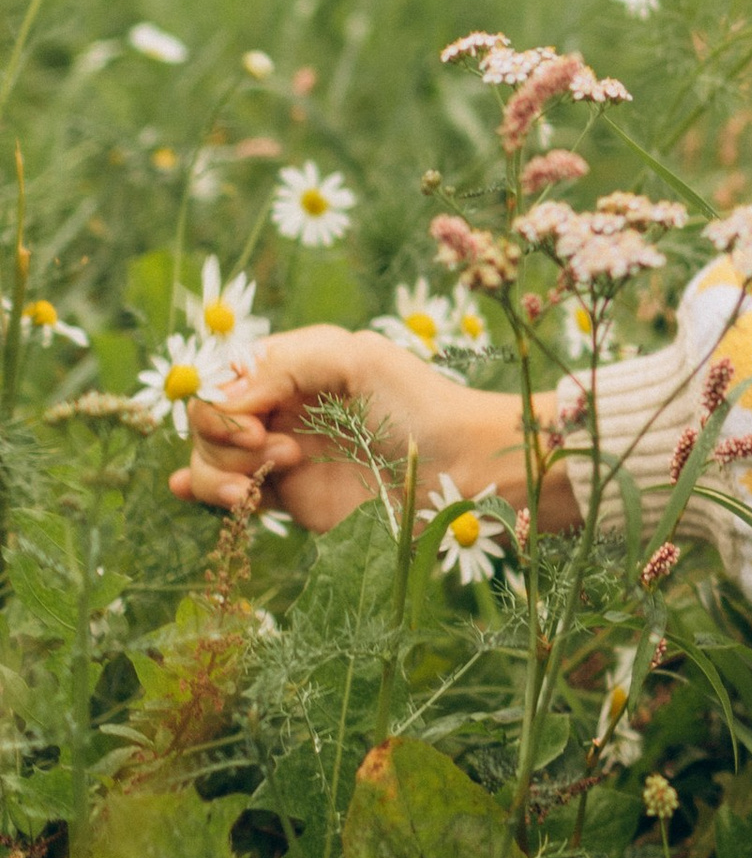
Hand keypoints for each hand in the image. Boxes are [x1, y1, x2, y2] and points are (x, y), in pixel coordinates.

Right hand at [172, 327, 555, 534]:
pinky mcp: (292, 499)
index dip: (224, 405)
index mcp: (294, 368)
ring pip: (212, 460)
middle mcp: (283, 409)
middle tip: (284, 454)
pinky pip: (231, 493)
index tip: (256, 426)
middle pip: (210, 422)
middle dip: (225, 443)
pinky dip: (202, 491)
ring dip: (219, 474)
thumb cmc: (419, 404)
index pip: (226, 379)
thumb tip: (230, 400)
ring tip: (260, 488)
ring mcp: (284, 455)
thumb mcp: (357, 357)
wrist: (460, 472)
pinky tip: (185, 488)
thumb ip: (286, 364)